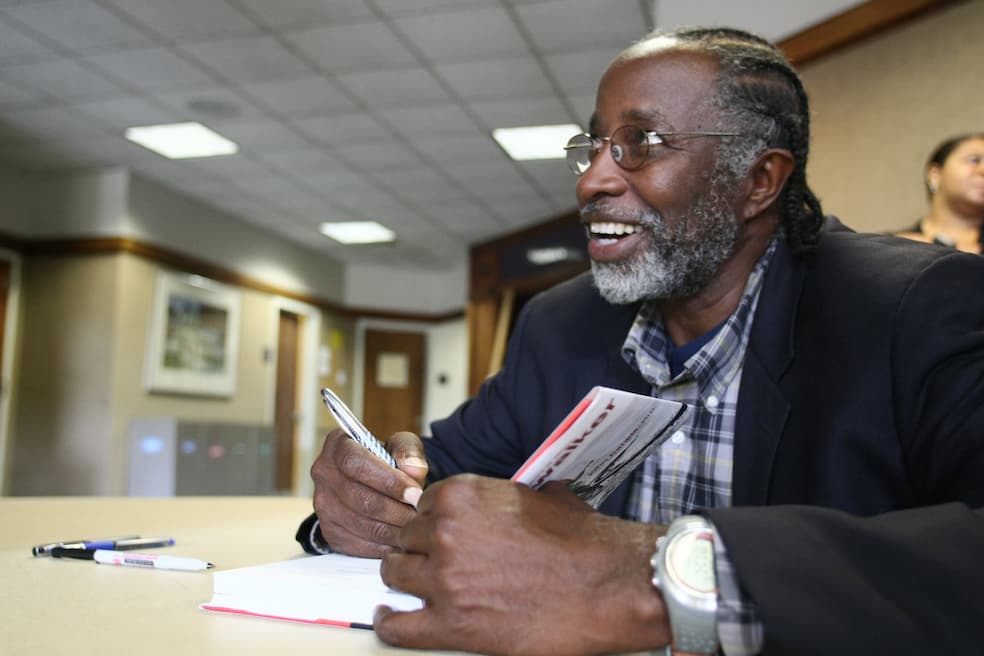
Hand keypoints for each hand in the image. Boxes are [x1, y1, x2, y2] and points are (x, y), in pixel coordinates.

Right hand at [310, 429, 427, 557]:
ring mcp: (322, 504)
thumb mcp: (401, 445)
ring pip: (359, 523)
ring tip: (413, 528)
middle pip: (359, 497)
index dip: (387, 481)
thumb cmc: (387, 461)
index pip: (355, 463)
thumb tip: (413, 470)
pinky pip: (356, 543)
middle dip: (394, 510)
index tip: (414, 493)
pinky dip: (381, 545)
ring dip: (390, 530)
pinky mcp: (329, 531)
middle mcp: (323, 472)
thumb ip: (409, 451)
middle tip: (419, 516)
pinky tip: (399, 540)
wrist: (371, 483)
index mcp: (337, 444)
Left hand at [375, 476, 671, 655]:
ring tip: (416, 588)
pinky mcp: (452, 625)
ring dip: (406, 580)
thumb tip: (499, 502)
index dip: (431, 521)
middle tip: (433, 561)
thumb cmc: (582, 540)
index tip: (436, 534)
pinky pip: (397, 626)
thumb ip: (501, 498)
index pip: (421, 505)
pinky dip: (391, 623)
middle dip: (417, 549)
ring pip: (394, 574)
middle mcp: (445, 532)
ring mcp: (445, 579)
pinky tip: (394, 619)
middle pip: (404, 538)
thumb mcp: (536, 496)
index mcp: (462, 495)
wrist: (608, 584)